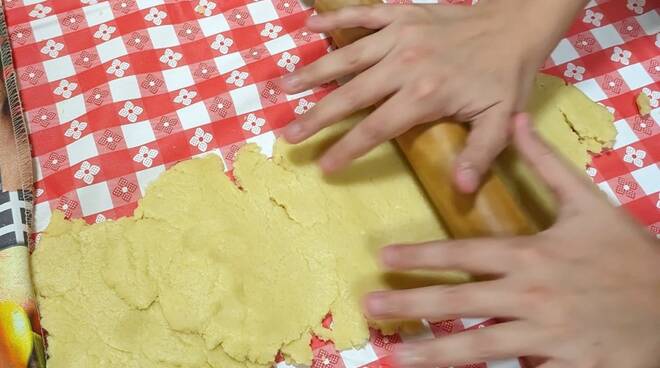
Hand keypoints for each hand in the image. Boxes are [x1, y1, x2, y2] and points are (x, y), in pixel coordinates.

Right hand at [282, 0, 584, 191]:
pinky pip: (363, 16)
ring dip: (312, 72)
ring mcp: (400, 35)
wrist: (517, 24)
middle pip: (350, 94)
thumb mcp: (502, 120)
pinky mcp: (402, 15)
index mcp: (425, 94)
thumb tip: (462, 188)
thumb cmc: (506, 76)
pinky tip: (310, 26)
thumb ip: (480, 153)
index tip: (323, 165)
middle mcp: (405, 64)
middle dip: (315, 117)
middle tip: (288, 135)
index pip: (375, 128)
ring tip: (281, 87)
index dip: (346, 148)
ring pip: (346, 56)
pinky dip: (336, 18)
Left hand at [364, 114, 659, 367]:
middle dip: (411, 303)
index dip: (422, 256)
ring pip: (478, 346)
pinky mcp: (565, 365)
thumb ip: (547, 163)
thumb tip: (516, 120)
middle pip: (460, 300)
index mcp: (532, 254)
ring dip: (432, 351)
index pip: (465, 253)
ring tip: (395, 356)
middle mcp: (531, 293)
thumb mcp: (590, 203)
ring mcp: (546, 333)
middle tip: (370, 308)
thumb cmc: (628, 254)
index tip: (384, 258)